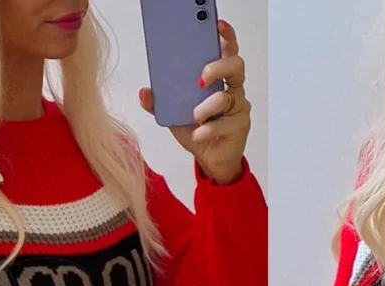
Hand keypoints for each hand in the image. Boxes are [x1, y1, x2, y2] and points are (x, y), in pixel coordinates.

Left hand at [139, 19, 250, 185]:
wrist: (211, 160)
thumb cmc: (198, 132)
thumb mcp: (174, 115)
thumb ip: (160, 103)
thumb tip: (144, 93)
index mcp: (220, 79)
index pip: (227, 51)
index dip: (226, 37)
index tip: (217, 26)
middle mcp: (233, 90)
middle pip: (235, 66)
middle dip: (218, 67)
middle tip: (201, 77)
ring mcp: (238, 108)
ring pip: (226, 97)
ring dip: (206, 107)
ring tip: (195, 116)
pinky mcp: (240, 127)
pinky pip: (224, 124)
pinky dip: (207, 130)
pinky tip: (199, 134)